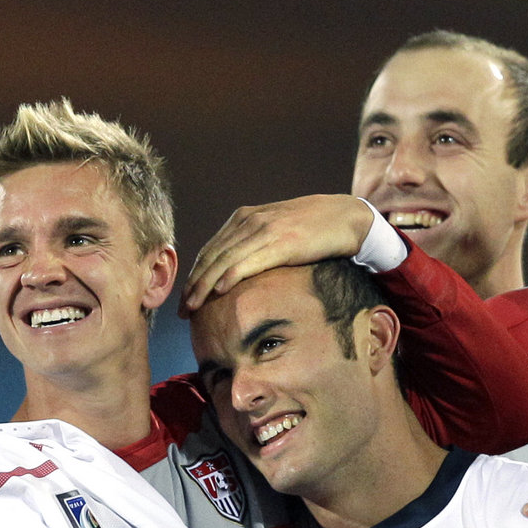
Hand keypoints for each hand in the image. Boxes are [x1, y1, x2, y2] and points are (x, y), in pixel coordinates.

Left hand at [182, 194, 373, 309]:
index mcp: (244, 218)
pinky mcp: (281, 242)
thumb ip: (256, 247)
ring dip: (204, 286)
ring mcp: (264, 230)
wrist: (346, 217)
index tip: (185, 298)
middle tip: (181, 311)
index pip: (210, 250)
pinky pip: (248, 261)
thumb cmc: (315, 230)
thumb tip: (241, 275)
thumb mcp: (277, 233)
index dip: (195, 275)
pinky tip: (218, 291)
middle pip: (211, 257)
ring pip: (224, 261)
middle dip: (193, 285)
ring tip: (193, 307)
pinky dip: (230, 276)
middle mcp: (249, 221)